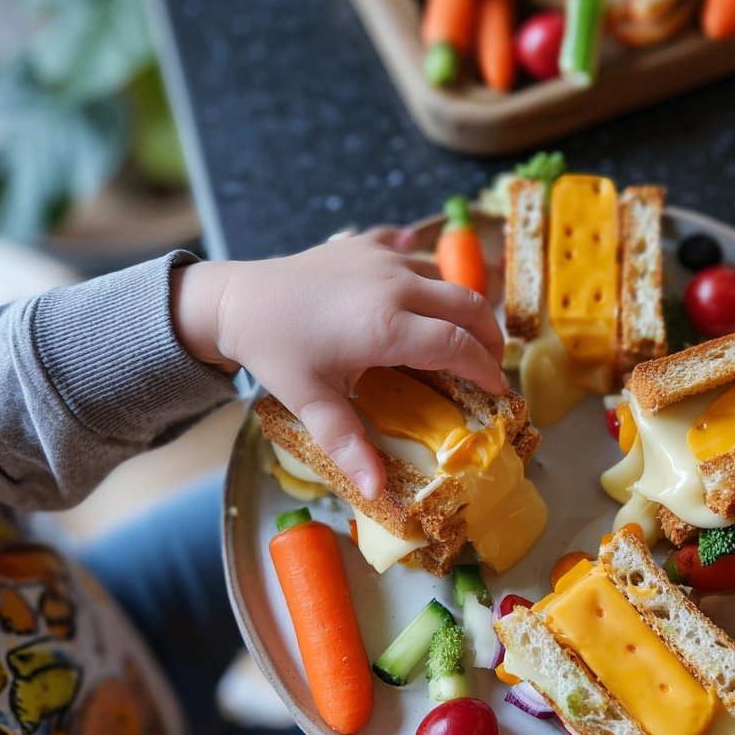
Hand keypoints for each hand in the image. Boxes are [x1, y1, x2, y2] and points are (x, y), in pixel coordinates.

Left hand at [172, 227, 505, 498]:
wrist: (237, 299)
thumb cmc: (275, 351)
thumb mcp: (310, 401)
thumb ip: (347, 444)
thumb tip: (375, 490)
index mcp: (386, 326)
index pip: (459, 346)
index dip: (486, 370)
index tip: (498, 392)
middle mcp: (395, 285)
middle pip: (469, 306)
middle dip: (490, 337)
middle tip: (491, 366)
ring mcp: (383, 257)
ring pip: (446, 278)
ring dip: (462, 309)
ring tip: (461, 339)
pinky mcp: (369, 243)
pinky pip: (416, 253)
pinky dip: (430, 275)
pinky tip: (424, 293)